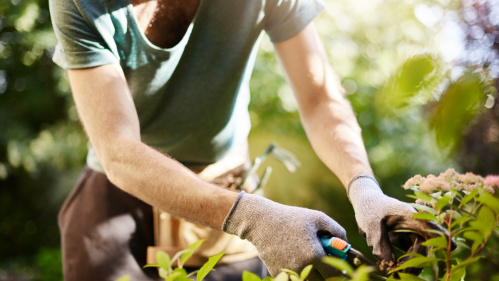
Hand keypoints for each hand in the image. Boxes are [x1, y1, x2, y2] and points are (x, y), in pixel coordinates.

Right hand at [223, 191, 345, 279]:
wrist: (261, 222)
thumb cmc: (291, 218)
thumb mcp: (317, 218)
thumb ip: (337, 230)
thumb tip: (346, 243)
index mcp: (314, 255)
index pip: (335, 274)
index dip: (342, 272)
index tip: (341, 266)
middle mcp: (303, 268)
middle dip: (326, 273)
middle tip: (325, 261)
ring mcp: (290, 272)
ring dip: (313, 274)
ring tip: (311, 259)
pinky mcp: (279, 274)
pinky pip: (295, 278)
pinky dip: (299, 272)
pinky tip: (295, 257)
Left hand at [347, 176, 448, 273]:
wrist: (365, 201)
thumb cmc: (369, 208)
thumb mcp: (370, 225)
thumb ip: (380, 244)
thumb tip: (389, 264)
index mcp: (410, 216)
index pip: (429, 226)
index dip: (441, 236)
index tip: (451, 246)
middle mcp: (415, 225)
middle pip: (423, 247)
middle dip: (414, 263)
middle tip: (398, 274)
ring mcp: (411, 232)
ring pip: (417, 252)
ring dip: (408, 265)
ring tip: (394, 273)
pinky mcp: (406, 238)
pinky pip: (410, 253)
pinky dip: (403, 262)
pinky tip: (393, 269)